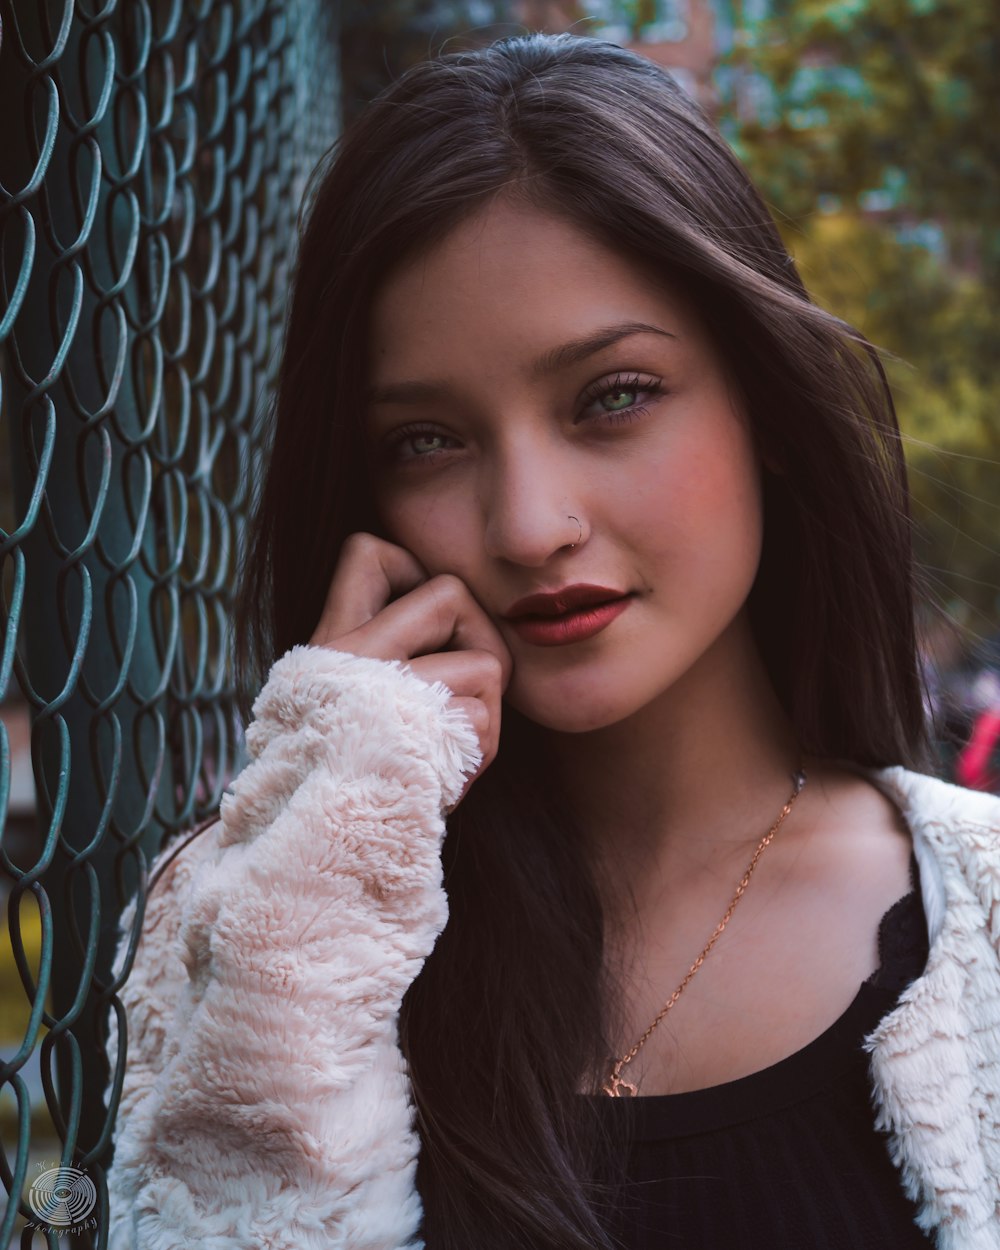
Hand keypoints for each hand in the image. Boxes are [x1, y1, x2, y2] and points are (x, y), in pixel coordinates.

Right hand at [309, 533, 512, 794]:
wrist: (319, 866)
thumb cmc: (356, 791)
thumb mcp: (355, 715)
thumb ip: (391, 661)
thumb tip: (461, 611)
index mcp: (327, 647)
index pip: (369, 551)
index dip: (412, 571)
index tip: (424, 626)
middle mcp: (343, 654)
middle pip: (452, 591)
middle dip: (479, 641)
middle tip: (465, 696)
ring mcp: (377, 687)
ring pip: (485, 660)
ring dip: (486, 712)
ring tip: (449, 752)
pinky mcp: (409, 725)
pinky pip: (485, 714)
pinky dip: (483, 749)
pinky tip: (447, 778)